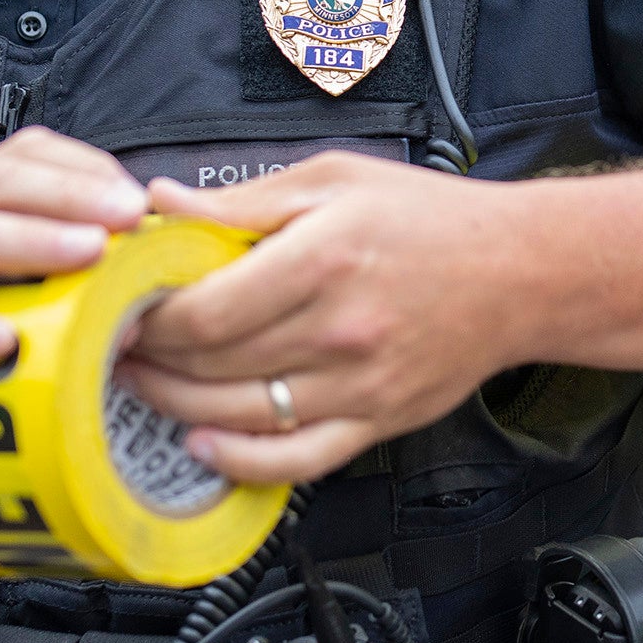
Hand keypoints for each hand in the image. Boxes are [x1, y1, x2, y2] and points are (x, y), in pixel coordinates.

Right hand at [0, 127, 149, 505]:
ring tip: (89, 255)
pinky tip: (4, 339)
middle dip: (70, 195)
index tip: (140, 198)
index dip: (83, 170)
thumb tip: (144, 266)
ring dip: (30, 242)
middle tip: (130, 216)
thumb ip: (53, 276)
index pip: (18, 157)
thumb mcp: (1, 307)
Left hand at [119, 152, 538, 483]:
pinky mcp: (377, 420)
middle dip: (151, 358)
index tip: (127, 307)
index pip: (206, 309)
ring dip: (177, 406)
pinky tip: (204, 445)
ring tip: (144, 386)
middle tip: (120, 344)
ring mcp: (360, 385)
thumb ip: (243, 201)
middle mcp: (340, 329)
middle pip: (213, 364)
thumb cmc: (432, 220)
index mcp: (324, 259)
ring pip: (241, 416)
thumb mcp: (334, 180)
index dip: (150, 317)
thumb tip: (162, 204)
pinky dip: (241, 462)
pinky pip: (297, 460)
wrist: (522, 272)